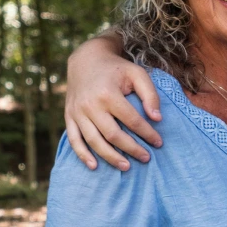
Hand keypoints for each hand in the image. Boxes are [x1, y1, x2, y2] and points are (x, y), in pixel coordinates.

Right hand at [63, 35, 163, 170]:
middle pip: (112, 134)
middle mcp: (90, 105)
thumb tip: (157, 119)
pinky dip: (83, 155)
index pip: (131, 120)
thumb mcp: (137, 74)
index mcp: (108, 93)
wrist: (86, 59)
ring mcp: (77, 112)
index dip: (147, 133)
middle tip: (146, 158)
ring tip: (126, 167)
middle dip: (131, 149)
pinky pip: (74, 140)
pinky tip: (94, 166)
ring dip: (110, 157)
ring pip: (94, 141)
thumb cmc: (117, 69)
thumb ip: (150, 95)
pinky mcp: (69, 116)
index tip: (158, 143)